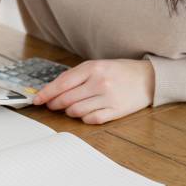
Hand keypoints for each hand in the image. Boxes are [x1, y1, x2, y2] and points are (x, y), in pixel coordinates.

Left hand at [32, 59, 154, 123]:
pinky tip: (85, 112)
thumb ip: (75, 76)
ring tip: (71, 107)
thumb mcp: (96, 65)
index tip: (36, 100)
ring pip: (76, 111)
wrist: (148, 78)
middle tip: (51, 105)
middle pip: (66, 99)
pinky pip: (91, 120)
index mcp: (92, 68)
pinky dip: (84, 118)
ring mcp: (108, 98)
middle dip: (54, 104)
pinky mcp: (116, 112)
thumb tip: (52, 90)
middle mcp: (100, 83)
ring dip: (69, 111)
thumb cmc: (118, 71)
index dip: (46, 93)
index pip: (62, 83)